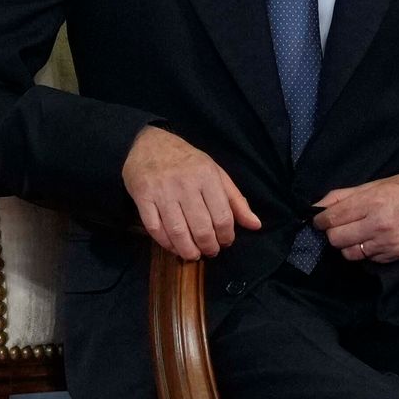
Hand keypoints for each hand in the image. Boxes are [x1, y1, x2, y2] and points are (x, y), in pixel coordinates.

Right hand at [122, 125, 259, 259]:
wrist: (149, 144)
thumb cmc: (187, 161)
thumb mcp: (216, 174)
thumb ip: (236, 200)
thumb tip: (255, 225)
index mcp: (207, 176)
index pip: (223, 217)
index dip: (226, 236)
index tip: (225, 242)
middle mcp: (185, 184)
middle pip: (201, 228)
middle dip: (209, 247)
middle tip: (210, 251)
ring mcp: (162, 192)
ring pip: (178, 232)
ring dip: (188, 250)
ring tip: (193, 254)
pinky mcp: (143, 198)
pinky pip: (155, 229)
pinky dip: (166, 243)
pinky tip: (174, 246)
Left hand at [312, 170, 398, 262]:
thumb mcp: (377, 183)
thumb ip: (346, 195)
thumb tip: (319, 205)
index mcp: (371, 202)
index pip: (331, 218)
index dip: (320, 220)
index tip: (321, 220)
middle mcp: (378, 224)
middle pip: (336, 239)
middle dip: (333, 233)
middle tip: (340, 226)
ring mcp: (388, 242)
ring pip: (351, 253)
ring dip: (349, 245)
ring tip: (357, 235)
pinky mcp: (398, 254)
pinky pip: (371, 259)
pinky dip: (368, 252)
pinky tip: (375, 240)